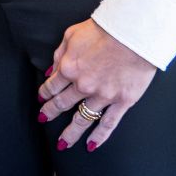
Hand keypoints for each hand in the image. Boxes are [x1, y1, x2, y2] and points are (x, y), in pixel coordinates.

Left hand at [40, 21, 156, 151]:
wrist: (134, 34)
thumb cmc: (105, 30)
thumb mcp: (72, 35)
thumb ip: (60, 54)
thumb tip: (51, 71)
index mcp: (69, 68)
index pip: (51, 86)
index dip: (44, 94)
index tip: (41, 99)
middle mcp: (83, 85)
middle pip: (62, 104)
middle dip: (51, 113)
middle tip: (44, 119)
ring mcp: (103, 96)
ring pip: (82, 119)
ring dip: (71, 133)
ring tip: (63, 142)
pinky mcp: (122, 101)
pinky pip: (108, 124)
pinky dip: (99, 137)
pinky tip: (91, 145)